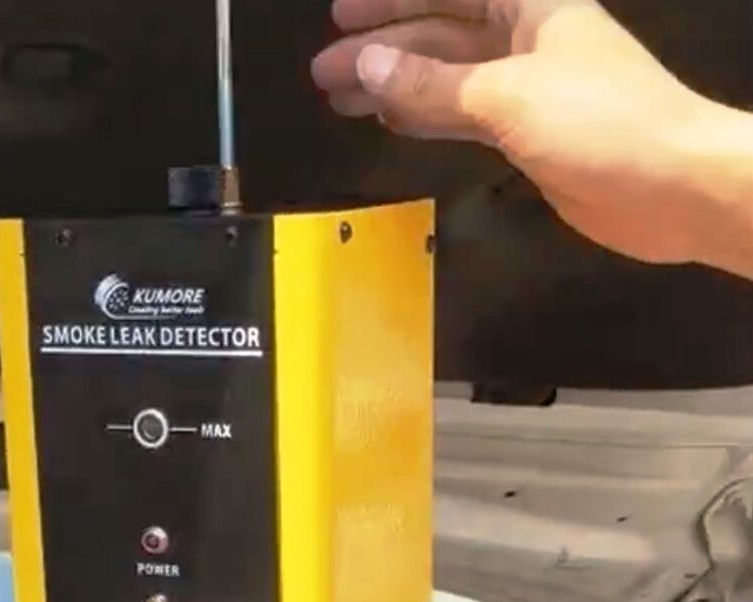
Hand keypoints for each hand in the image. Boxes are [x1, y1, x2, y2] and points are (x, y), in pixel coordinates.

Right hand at [311, 0, 728, 266]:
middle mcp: (524, 40)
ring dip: (395, 87)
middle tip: (323, 71)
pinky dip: (424, 117)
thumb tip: (366, 65)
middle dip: (381, 49)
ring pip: (446, 79)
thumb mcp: (506, 95)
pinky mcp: (527, 136)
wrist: (674, 187)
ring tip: (340, 100)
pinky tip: (389, 122)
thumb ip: (431, 83)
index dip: (392, 1)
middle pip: (440, 35)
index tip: (339, 16)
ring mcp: (525, 90)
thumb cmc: (599, 122)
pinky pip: (461, 116)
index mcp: (529, 8)